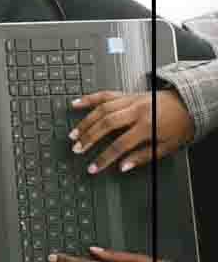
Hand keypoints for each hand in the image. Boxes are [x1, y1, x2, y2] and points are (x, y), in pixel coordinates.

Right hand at [69, 89, 192, 173]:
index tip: (93, 167)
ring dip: (85, 122)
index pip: (120, 145)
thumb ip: (142, 157)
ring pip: (102, 109)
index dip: (104, 158)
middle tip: (77, 149)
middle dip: (89, 138)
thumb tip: (122, 166)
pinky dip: (89, 99)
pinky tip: (76, 103)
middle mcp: (136, 111)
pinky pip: (105, 94)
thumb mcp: (166, 147)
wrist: (187, 103)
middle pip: (106, 124)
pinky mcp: (127, 94)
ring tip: (74, 134)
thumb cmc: (178, 126)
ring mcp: (130, 100)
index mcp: (147, 126)